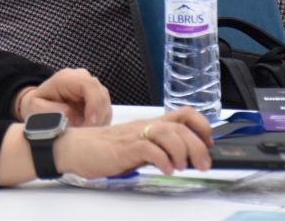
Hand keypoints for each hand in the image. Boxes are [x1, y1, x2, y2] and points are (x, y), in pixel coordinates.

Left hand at [16, 69, 111, 125]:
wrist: (39, 105)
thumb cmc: (36, 107)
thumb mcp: (37, 110)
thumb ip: (54, 112)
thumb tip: (74, 118)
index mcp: (66, 78)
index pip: (89, 85)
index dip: (94, 104)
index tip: (91, 123)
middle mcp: (81, 79)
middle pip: (101, 94)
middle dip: (98, 116)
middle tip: (88, 134)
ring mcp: (90, 88)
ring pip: (105, 103)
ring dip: (100, 121)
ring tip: (86, 133)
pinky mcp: (95, 99)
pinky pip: (104, 110)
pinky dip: (100, 122)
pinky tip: (89, 130)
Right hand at [52, 107, 212, 177]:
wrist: (75, 147)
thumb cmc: (103, 149)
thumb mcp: (136, 146)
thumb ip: (155, 149)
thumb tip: (180, 159)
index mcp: (149, 125)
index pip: (183, 114)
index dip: (201, 125)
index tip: (210, 141)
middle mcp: (145, 127)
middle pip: (180, 126)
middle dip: (198, 145)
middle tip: (202, 164)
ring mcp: (134, 136)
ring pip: (167, 134)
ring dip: (182, 151)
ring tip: (183, 166)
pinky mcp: (124, 148)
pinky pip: (148, 149)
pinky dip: (162, 160)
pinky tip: (166, 169)